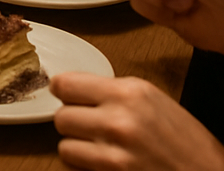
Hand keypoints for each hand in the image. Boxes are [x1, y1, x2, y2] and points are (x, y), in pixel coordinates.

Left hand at [52, 72, 223, 169]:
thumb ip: (112, 91)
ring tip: (98, 147)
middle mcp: (119, 121)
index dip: (63, 91)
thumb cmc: (186, 141)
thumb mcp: (152, 100)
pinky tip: (102, 163)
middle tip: (89, 125)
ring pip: (65, 147)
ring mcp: (116, 155)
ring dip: (77, 148)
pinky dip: (84, 168)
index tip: (66, 95)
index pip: (64, 84)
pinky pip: (77, 170)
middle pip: (61, 117)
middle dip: (72, 122)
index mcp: (128, 93)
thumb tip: (75, 89)